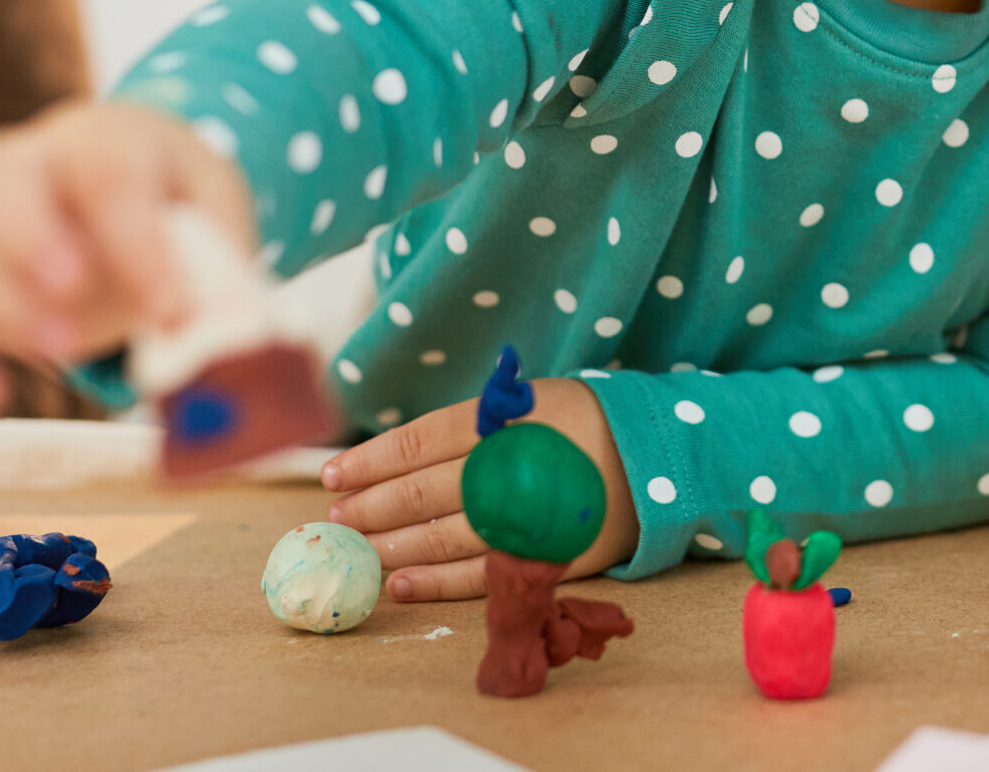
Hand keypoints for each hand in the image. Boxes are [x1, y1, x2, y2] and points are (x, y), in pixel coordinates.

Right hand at [0, 100, 254, 415]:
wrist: (140, 193)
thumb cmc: (179, 204)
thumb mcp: (217, 217)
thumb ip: (217, 268)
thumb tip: (210, 339)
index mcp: (104, 137)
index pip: (107, 172)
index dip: (134, 240)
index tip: (169, 309)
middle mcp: (28, 165)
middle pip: (0, 182)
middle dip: (31, 241)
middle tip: (75, 295)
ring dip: (3, 304)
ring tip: (66, 350)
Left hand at [322, 378, 640, 599]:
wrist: (654, 460)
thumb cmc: (575, 427)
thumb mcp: (527, 404)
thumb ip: (468, 426)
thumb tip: (389, 460)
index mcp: (505, 418)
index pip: (419, 441)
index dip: (370, 461)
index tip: (333, 477)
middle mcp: (513, 464)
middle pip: (423, 491)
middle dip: (371, 507)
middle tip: (337, 520)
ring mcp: (528, 515)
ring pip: (442, 536)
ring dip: (392, 547)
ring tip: (359, 551)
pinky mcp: (544, 556)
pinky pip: (478, 575)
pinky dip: (433, 583)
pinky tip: (399, 583)